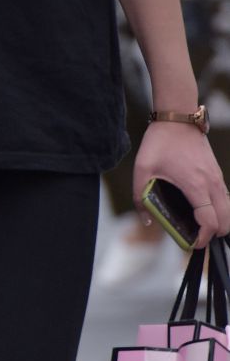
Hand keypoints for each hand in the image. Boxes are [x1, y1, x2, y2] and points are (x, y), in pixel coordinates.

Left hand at [135, 119, 229, 245]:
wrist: (179, 117)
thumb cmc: (160, 142)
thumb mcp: (142, 170)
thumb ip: (140, 198)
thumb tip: (148, 220)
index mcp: (196, 185)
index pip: (210, 221)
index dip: (203, 238)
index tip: (192, 244)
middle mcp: (212, 183)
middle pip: (227, 220)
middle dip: (214, 234)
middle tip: (195, 237)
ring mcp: (217, 178)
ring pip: (229, 210)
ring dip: (218, 222)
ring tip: (197, 226)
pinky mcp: (217, 173)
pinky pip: (225, 199)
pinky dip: (218, 210)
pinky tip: (199, 210)